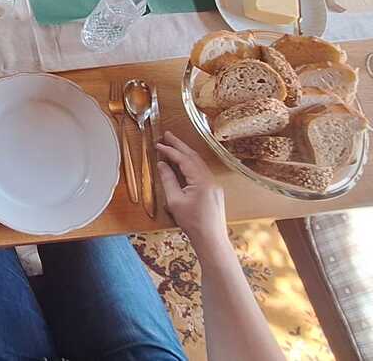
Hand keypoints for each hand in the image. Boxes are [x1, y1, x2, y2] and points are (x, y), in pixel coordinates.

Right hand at [156, 130, 229, 258]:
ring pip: (198, 164)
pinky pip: (201, 172)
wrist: (211, 239)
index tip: (158, 144)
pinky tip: (183, 164)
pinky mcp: (214, 191)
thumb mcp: (175, 201)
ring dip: (185, 154)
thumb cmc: (192, 223)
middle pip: (193, 157)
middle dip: (179, 145)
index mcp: (201, 179)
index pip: (184, 159)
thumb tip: (162, 165)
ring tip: (173, 145)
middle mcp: (210, 178)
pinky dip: (190, 165)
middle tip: (167, 135)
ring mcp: (214, 184)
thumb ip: (168, 180)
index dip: (170, 150)